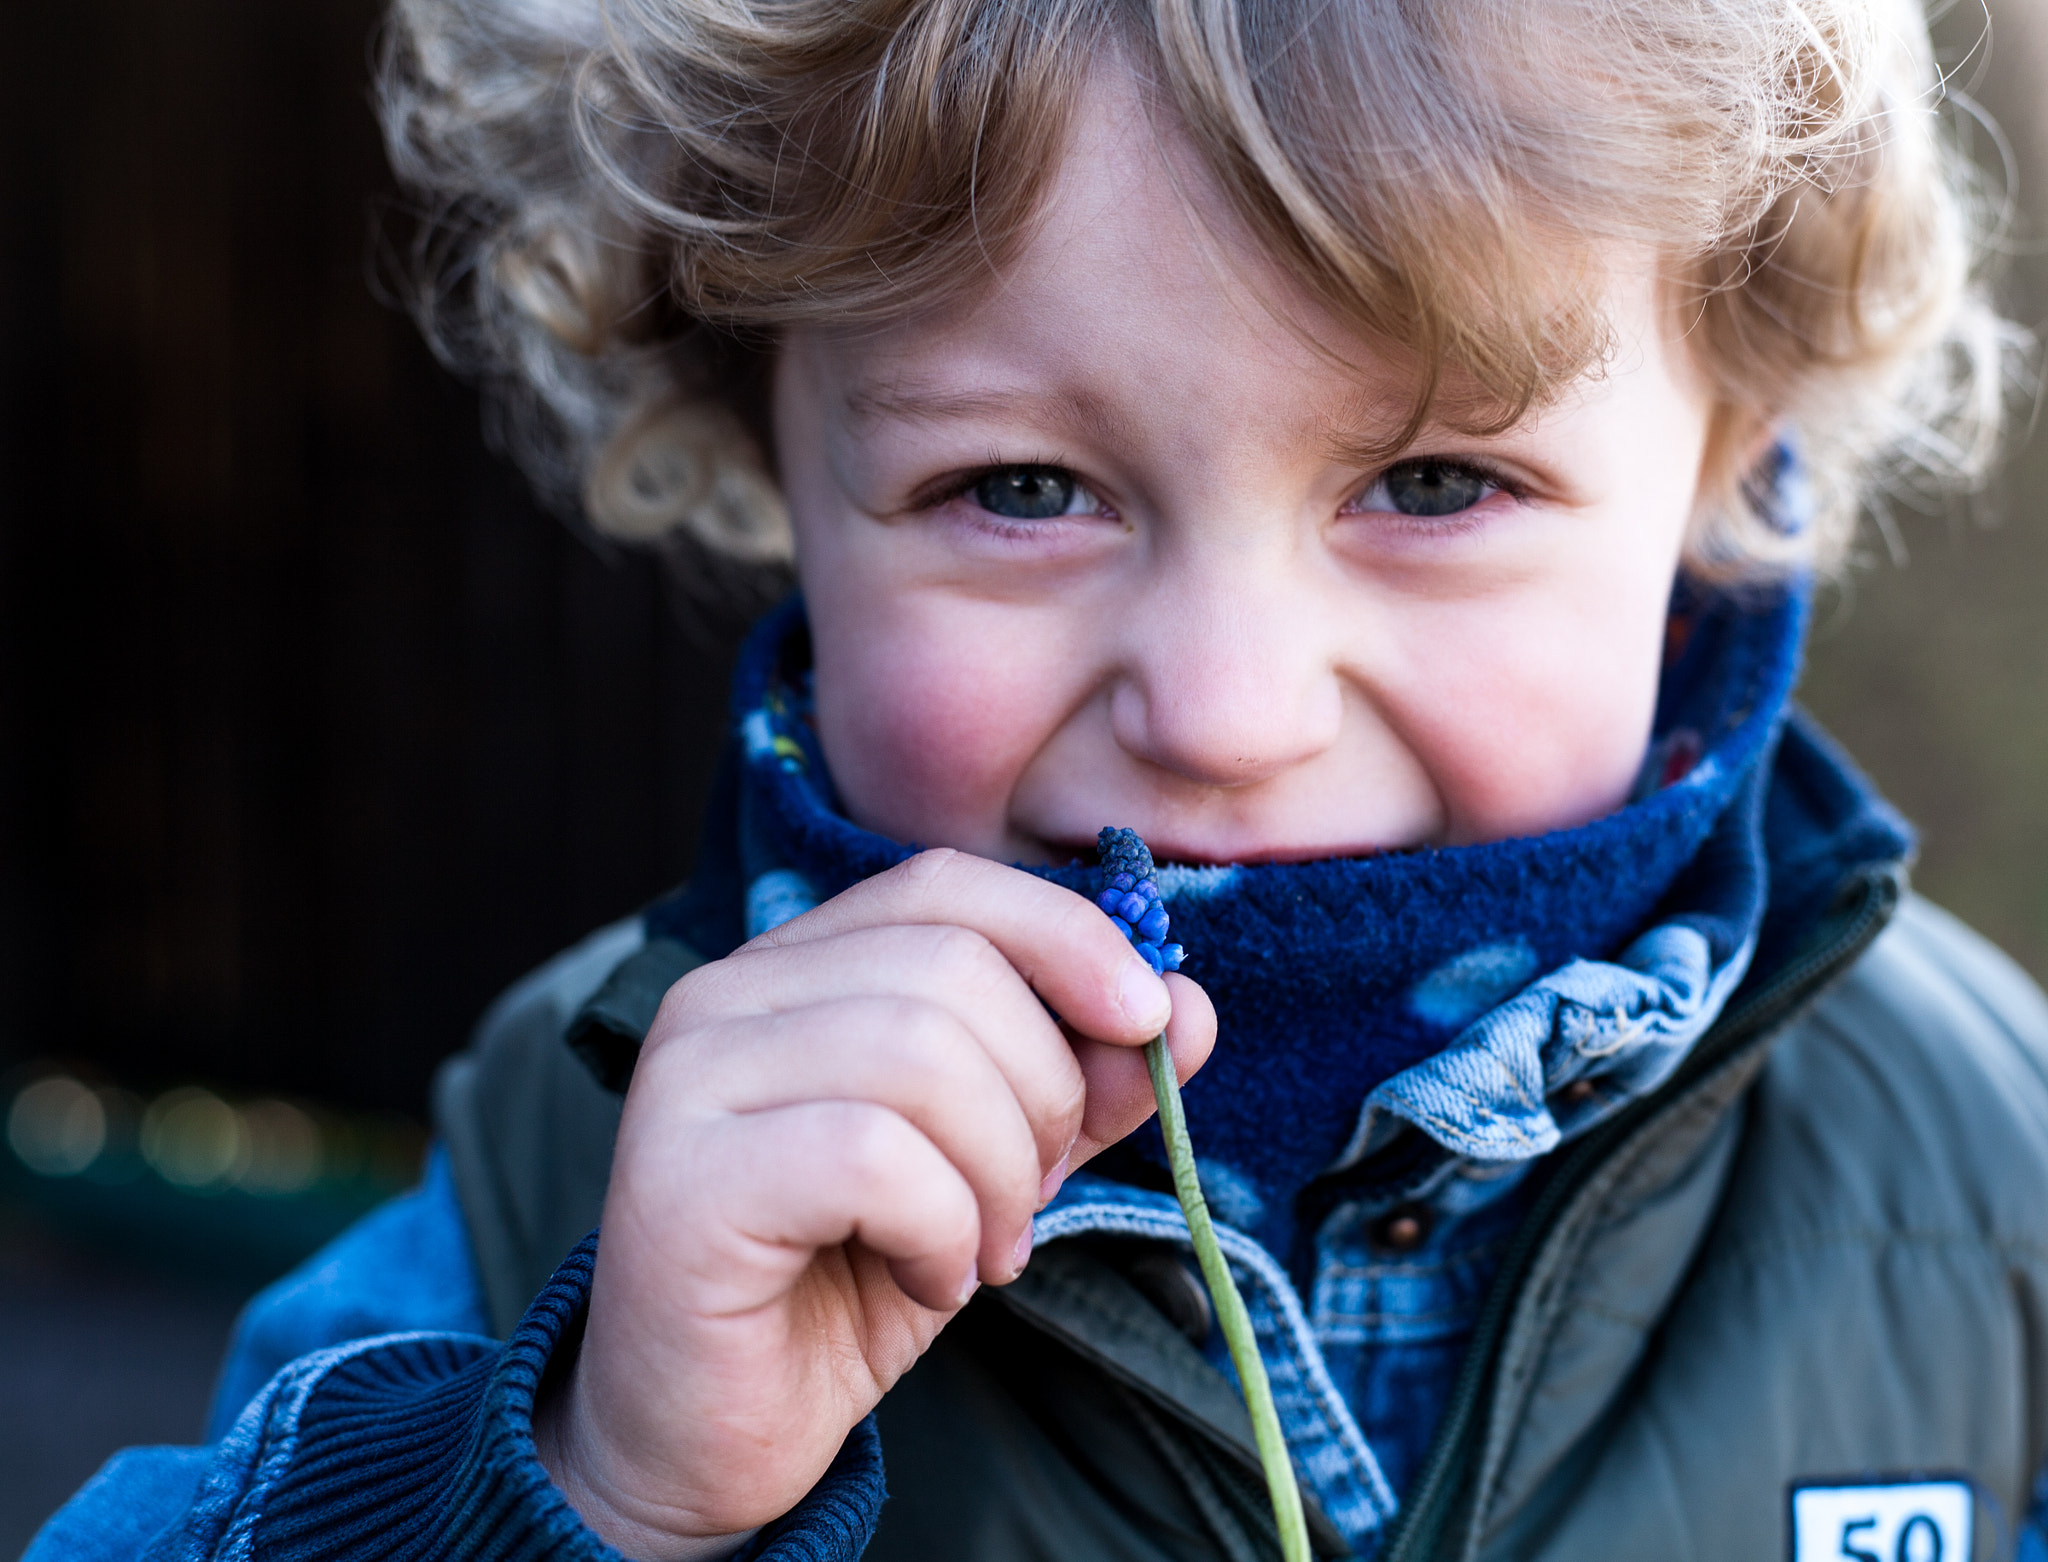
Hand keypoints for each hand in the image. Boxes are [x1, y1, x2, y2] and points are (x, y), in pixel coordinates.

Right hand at [533, 848, 1215, 1558]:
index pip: (946, 886)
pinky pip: (873, 1156)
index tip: (1148, 1022)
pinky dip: (941, 1226)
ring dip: (998, 1172)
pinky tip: (927, 1277)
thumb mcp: (991, 1170)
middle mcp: (724, 995)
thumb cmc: (843, 1283)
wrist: (708, 1438)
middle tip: (1033, 1196)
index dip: (1067, 936)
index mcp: (792, 966)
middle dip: (1043, 1089)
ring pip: (921, 1053)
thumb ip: (1079, 1085)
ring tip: (984, 1250)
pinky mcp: (680, 1178)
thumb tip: (1188, 1006)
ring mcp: (689, 1077)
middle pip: (952, 967)